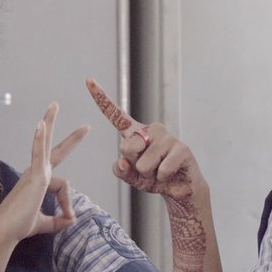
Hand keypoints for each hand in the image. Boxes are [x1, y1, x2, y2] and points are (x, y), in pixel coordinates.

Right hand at [0, 102, 87, 240]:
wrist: (6, 231)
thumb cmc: (19, 226)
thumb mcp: (45, 223)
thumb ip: (58, 221)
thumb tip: (72, 220)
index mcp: (38, 181)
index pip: (62, 185)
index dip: (67, 203)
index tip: (69, 217)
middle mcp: (36, 173)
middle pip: (50, 146)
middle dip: (61, 131)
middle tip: (65, 112)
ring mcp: (36, 172)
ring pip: (44, 143)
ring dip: (49, 123)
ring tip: (54, 105)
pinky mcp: (35, 175)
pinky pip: (38, 152)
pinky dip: (39, 138)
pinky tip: (41, 124)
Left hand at [86, 78, 200, 199]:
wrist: (179, 190)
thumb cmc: (154, 179)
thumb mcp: (132, 177)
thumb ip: (121, 170)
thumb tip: (122, 162)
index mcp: (136, 132)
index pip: (116, 115)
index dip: (102, 99)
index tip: (89, 80)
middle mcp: (152, 130)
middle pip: (126, 148)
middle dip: (134, 165)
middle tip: (149, 169)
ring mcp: (168, 137)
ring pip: (143, 164)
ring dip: (150, 176)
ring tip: (161, 172)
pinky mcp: (182, 148)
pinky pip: (161, 170)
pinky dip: (162, 178)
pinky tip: (170, 174)